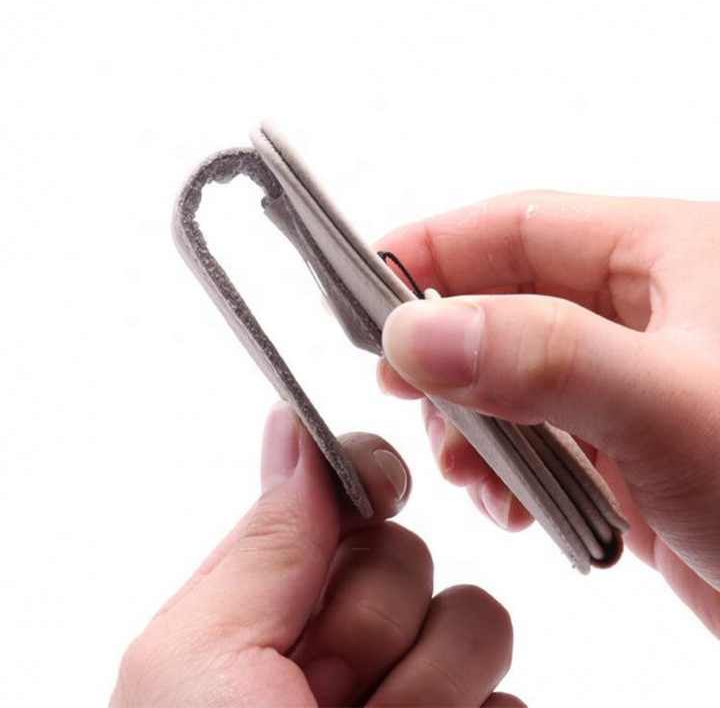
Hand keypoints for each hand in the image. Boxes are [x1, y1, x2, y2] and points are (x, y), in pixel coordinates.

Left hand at [111, 403, 521, 706]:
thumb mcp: (199, 664)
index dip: (363, 480)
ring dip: (429, 689)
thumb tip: (292, 427)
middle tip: (330, 693)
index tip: (376, 490)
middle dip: (374, 618)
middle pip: (407, 553)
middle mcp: (341, 638)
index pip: (339, 496)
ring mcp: (415, 692)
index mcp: (272, 603)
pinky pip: (510, 697)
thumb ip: (260, 546)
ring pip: (473, 618)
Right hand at [376, 191, 719, 636]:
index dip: (439, 248)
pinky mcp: (630, 450)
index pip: (522, 225)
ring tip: (464, 469)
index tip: (369, 283)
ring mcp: (634, 385)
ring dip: (473, 422)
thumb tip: (416, 335)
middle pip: (506, 304)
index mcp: (670, 258)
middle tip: (399, 385)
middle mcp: (648, 315)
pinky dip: (508, 470)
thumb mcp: (670, 407)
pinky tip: (511, 504)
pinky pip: (540, 439)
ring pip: (514, 379)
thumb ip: (544, 360)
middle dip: (447, 348)